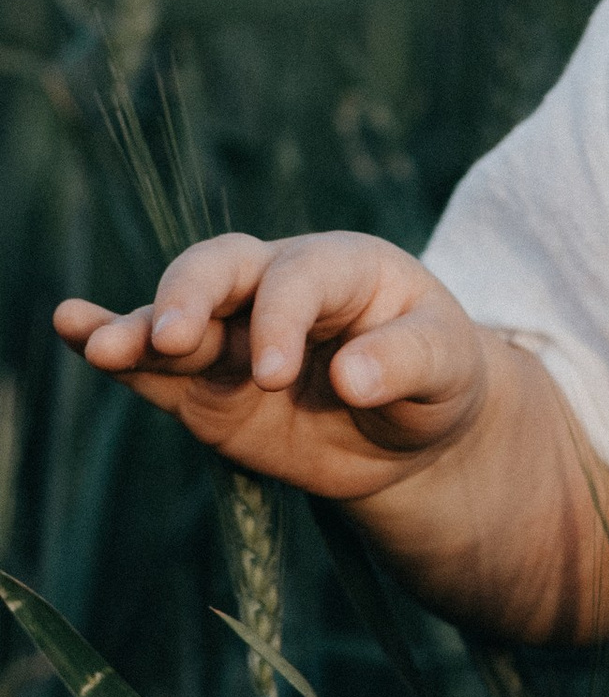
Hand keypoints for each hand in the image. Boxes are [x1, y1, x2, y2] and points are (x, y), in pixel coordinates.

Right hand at [55, 230, 490, 505]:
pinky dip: (113, 345)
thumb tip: (350, 378)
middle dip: (193, 296)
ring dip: (139, 329)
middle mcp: (277, 286)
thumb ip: (406, 362)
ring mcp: (233, 336)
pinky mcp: (204, 386)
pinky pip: (154, 367)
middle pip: (222, 268)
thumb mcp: (449, 365)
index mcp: (344, 266)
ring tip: (100, 347)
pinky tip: (71, 329)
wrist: (412, 430)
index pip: (298, 276)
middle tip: (176, 339)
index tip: (274, 374)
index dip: (281, 319)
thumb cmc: (438, 377)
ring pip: (178, 316)